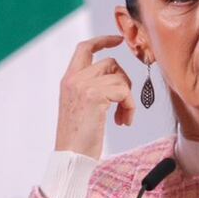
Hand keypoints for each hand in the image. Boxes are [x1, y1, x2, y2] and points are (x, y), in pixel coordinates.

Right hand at [54, 34, 136, 158]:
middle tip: (125, 106)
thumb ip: (92, 88)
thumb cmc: (80, 139)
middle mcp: (73, 78)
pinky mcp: (94, 95)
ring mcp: (83, 85)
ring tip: (123, 118)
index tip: (117, 40)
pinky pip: (124, 92)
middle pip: (111, 63)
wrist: (72, 157)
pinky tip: (123, 122)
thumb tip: (116, 78)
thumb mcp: (81, 107)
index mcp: (68, 80)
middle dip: (124, 82)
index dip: (102, 40)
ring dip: (128, 99)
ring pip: (120, 78)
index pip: (84, 48)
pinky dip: (130, 107)